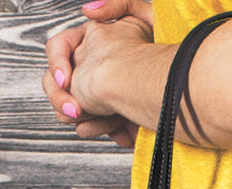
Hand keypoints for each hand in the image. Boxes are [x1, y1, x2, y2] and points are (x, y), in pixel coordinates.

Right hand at [43, 0, 153, 147]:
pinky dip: (106, 131)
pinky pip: (92, 128)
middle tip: (76, 112)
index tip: (67, 81)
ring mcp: (95, 95)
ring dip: (88, 119)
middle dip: (63, 100)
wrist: (175, 88)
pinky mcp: (108, 117)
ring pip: (71, 111)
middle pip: (56, 86)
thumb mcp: (143, 16)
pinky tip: (123, 134)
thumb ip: (117, 5)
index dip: (57, 63)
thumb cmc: (164, 51)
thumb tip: (87, 12)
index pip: (58, 49)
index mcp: (91, 43)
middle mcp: (89, 69)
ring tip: (110, 123)